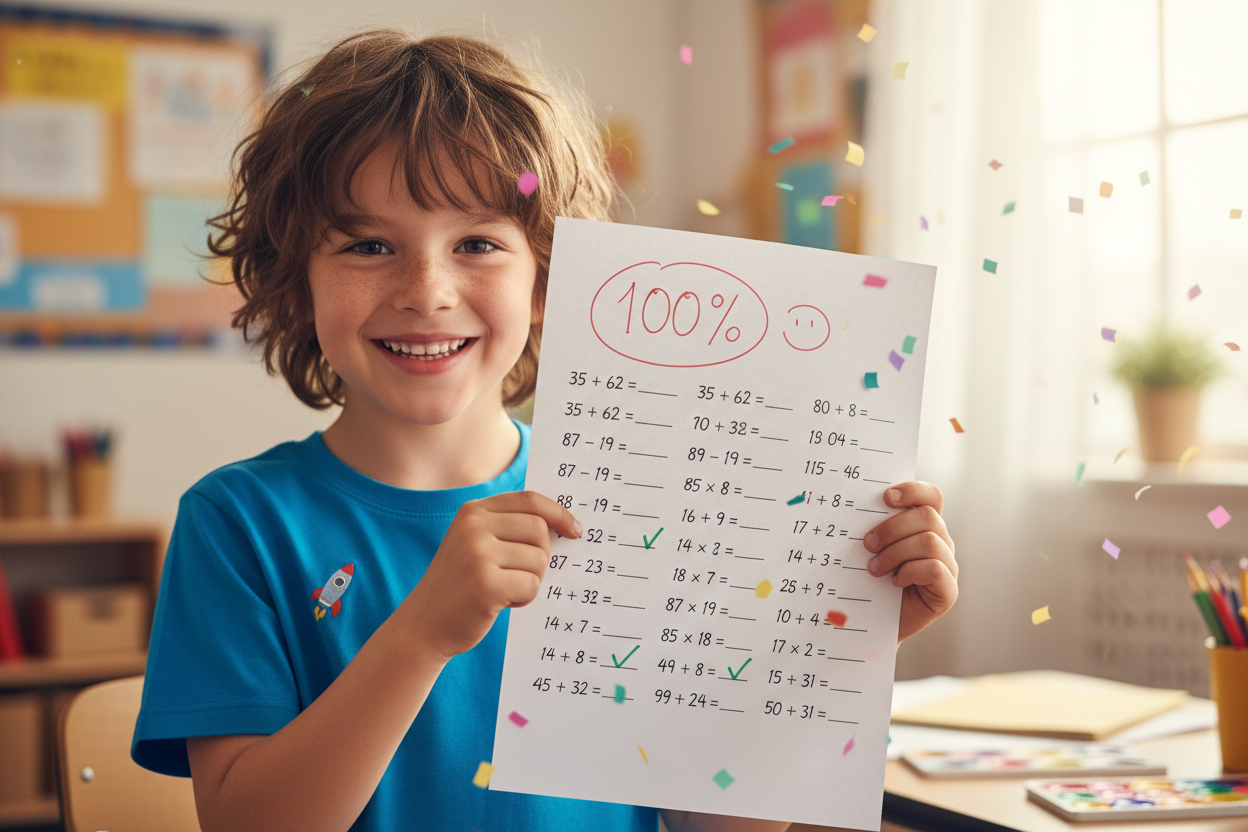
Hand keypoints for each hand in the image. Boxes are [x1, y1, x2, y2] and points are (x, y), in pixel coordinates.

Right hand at [397, 491, 581, 659]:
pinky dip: (524, 598)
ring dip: (530, 581)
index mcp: (473, 511)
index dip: (558, 513)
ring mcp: (478, 554)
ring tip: (503, 590)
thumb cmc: (459, 586)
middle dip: (539, 557)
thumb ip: (508, 528)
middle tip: (516, 575)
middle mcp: (474, 526)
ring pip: (539, 560)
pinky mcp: (486, 584)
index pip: (530, 501)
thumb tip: (561, 524)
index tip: (575, 530)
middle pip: (540, 531)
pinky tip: (500, 603)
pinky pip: (532, 585)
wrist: (424, 624)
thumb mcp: (474, 543)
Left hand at [862, 482, 957, 642]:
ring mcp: (948, 566)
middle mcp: (941, 542)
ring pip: (930, 542)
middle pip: (928, 517)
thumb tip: (851, 506)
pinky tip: (893, 581)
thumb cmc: (869, 581)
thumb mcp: (871, 550)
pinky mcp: (948, 591)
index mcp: (924, 526)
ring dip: (895, 552)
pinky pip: (935, 569)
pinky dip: (910, 571)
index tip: (886, 497)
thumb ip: (873, 528)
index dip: (913, 490)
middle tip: (867, 544)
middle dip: (892, 528)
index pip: (931, 496)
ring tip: (874, 568)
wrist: (872, 622)